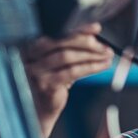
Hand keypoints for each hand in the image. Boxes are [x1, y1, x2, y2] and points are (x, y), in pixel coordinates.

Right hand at [22, 23, 113, 137]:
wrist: (39, 110)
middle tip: (105, 46)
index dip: (77, 29)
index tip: (95, 27)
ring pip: (68, 57)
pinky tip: (102, 66)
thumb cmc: (50, 82)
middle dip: (87, 42)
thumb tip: (94, 35)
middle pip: (61, 42)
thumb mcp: (57, 63)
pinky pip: (72, 72)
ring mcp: (36, 71)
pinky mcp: (46, 85)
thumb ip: (69, 48)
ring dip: (92, 55)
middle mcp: (30, 56)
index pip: (56, 32)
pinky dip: (91, 67)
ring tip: (107, 55)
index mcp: (31, 46)